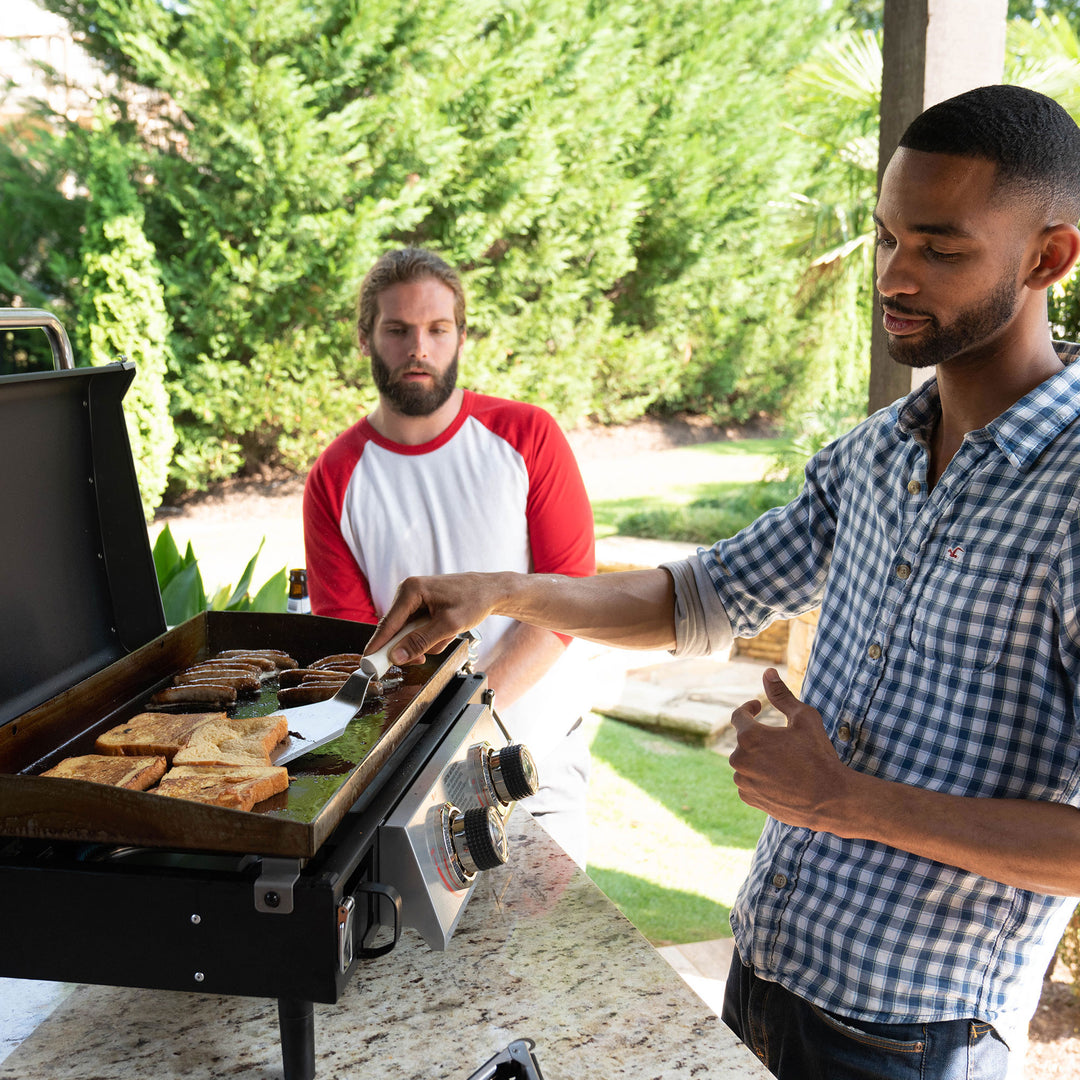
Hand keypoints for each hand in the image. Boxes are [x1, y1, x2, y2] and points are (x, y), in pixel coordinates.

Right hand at [366, 572, 507, 666]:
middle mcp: (408, 592)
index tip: (368, 664)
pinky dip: (431, 636)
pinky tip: (446, 631)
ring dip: (427, 642)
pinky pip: (418, 630)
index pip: (387, 624)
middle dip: (413, 646)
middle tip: (423, 658)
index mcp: (411, 590)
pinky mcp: (421, 606)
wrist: (490, 591)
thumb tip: (396, 656)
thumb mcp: (448, 625)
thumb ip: (420, 642)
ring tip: (447, 634)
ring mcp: (414, 599)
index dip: (377, 646)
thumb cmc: (474, 600)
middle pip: (396, 631)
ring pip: (409, 633)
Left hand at [728, 668, 852, 832]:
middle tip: (784, 741)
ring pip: (746, 761)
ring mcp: (743, 780)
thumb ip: (782, 694)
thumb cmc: (818, 755)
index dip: (749, 708)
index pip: (739, 715)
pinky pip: (749, 781)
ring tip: (786, 763)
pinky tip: (781, 779)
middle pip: (744, 740)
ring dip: (759, 758)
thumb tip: (768, 671)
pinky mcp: (749, 797)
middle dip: (760, 737)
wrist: (830, 798)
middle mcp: (740, 759)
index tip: (759, 706)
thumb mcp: (804, 718)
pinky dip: (760, 776)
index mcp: (749, 737)